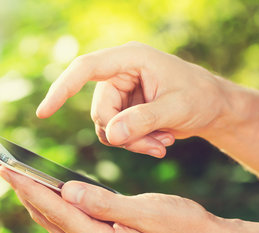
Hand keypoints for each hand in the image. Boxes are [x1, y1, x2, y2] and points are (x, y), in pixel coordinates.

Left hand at [0, 166, 225, 232]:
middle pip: (51, 219)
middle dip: (25, 192)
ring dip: (38, 199)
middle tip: (2, 165)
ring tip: (19, 176)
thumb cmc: (183, 225)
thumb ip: (106, 204)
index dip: (29, 188)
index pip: (58, 211)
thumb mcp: (148, 212)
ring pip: (59, 223)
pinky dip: (57, 206)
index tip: (5, 167)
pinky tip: (52, 192)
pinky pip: (73, 224)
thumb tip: (67, 191)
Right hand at [36, 42, 229, 157]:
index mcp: (131, 59)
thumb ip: (144, 120)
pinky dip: (136, 144)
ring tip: (162, 145)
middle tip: (155, 147)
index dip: (62, 89)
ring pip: (108, 127)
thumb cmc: (200, 97)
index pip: (86, 69)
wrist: (213, 107)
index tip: (45, 112)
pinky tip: (160, 144)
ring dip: (133, 143)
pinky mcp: (127, 111)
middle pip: (100, 110)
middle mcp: (121, 73)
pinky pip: (118, 134)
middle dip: (124, 135)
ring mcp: (123, 93)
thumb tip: (112, 134)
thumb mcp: (176, 109)